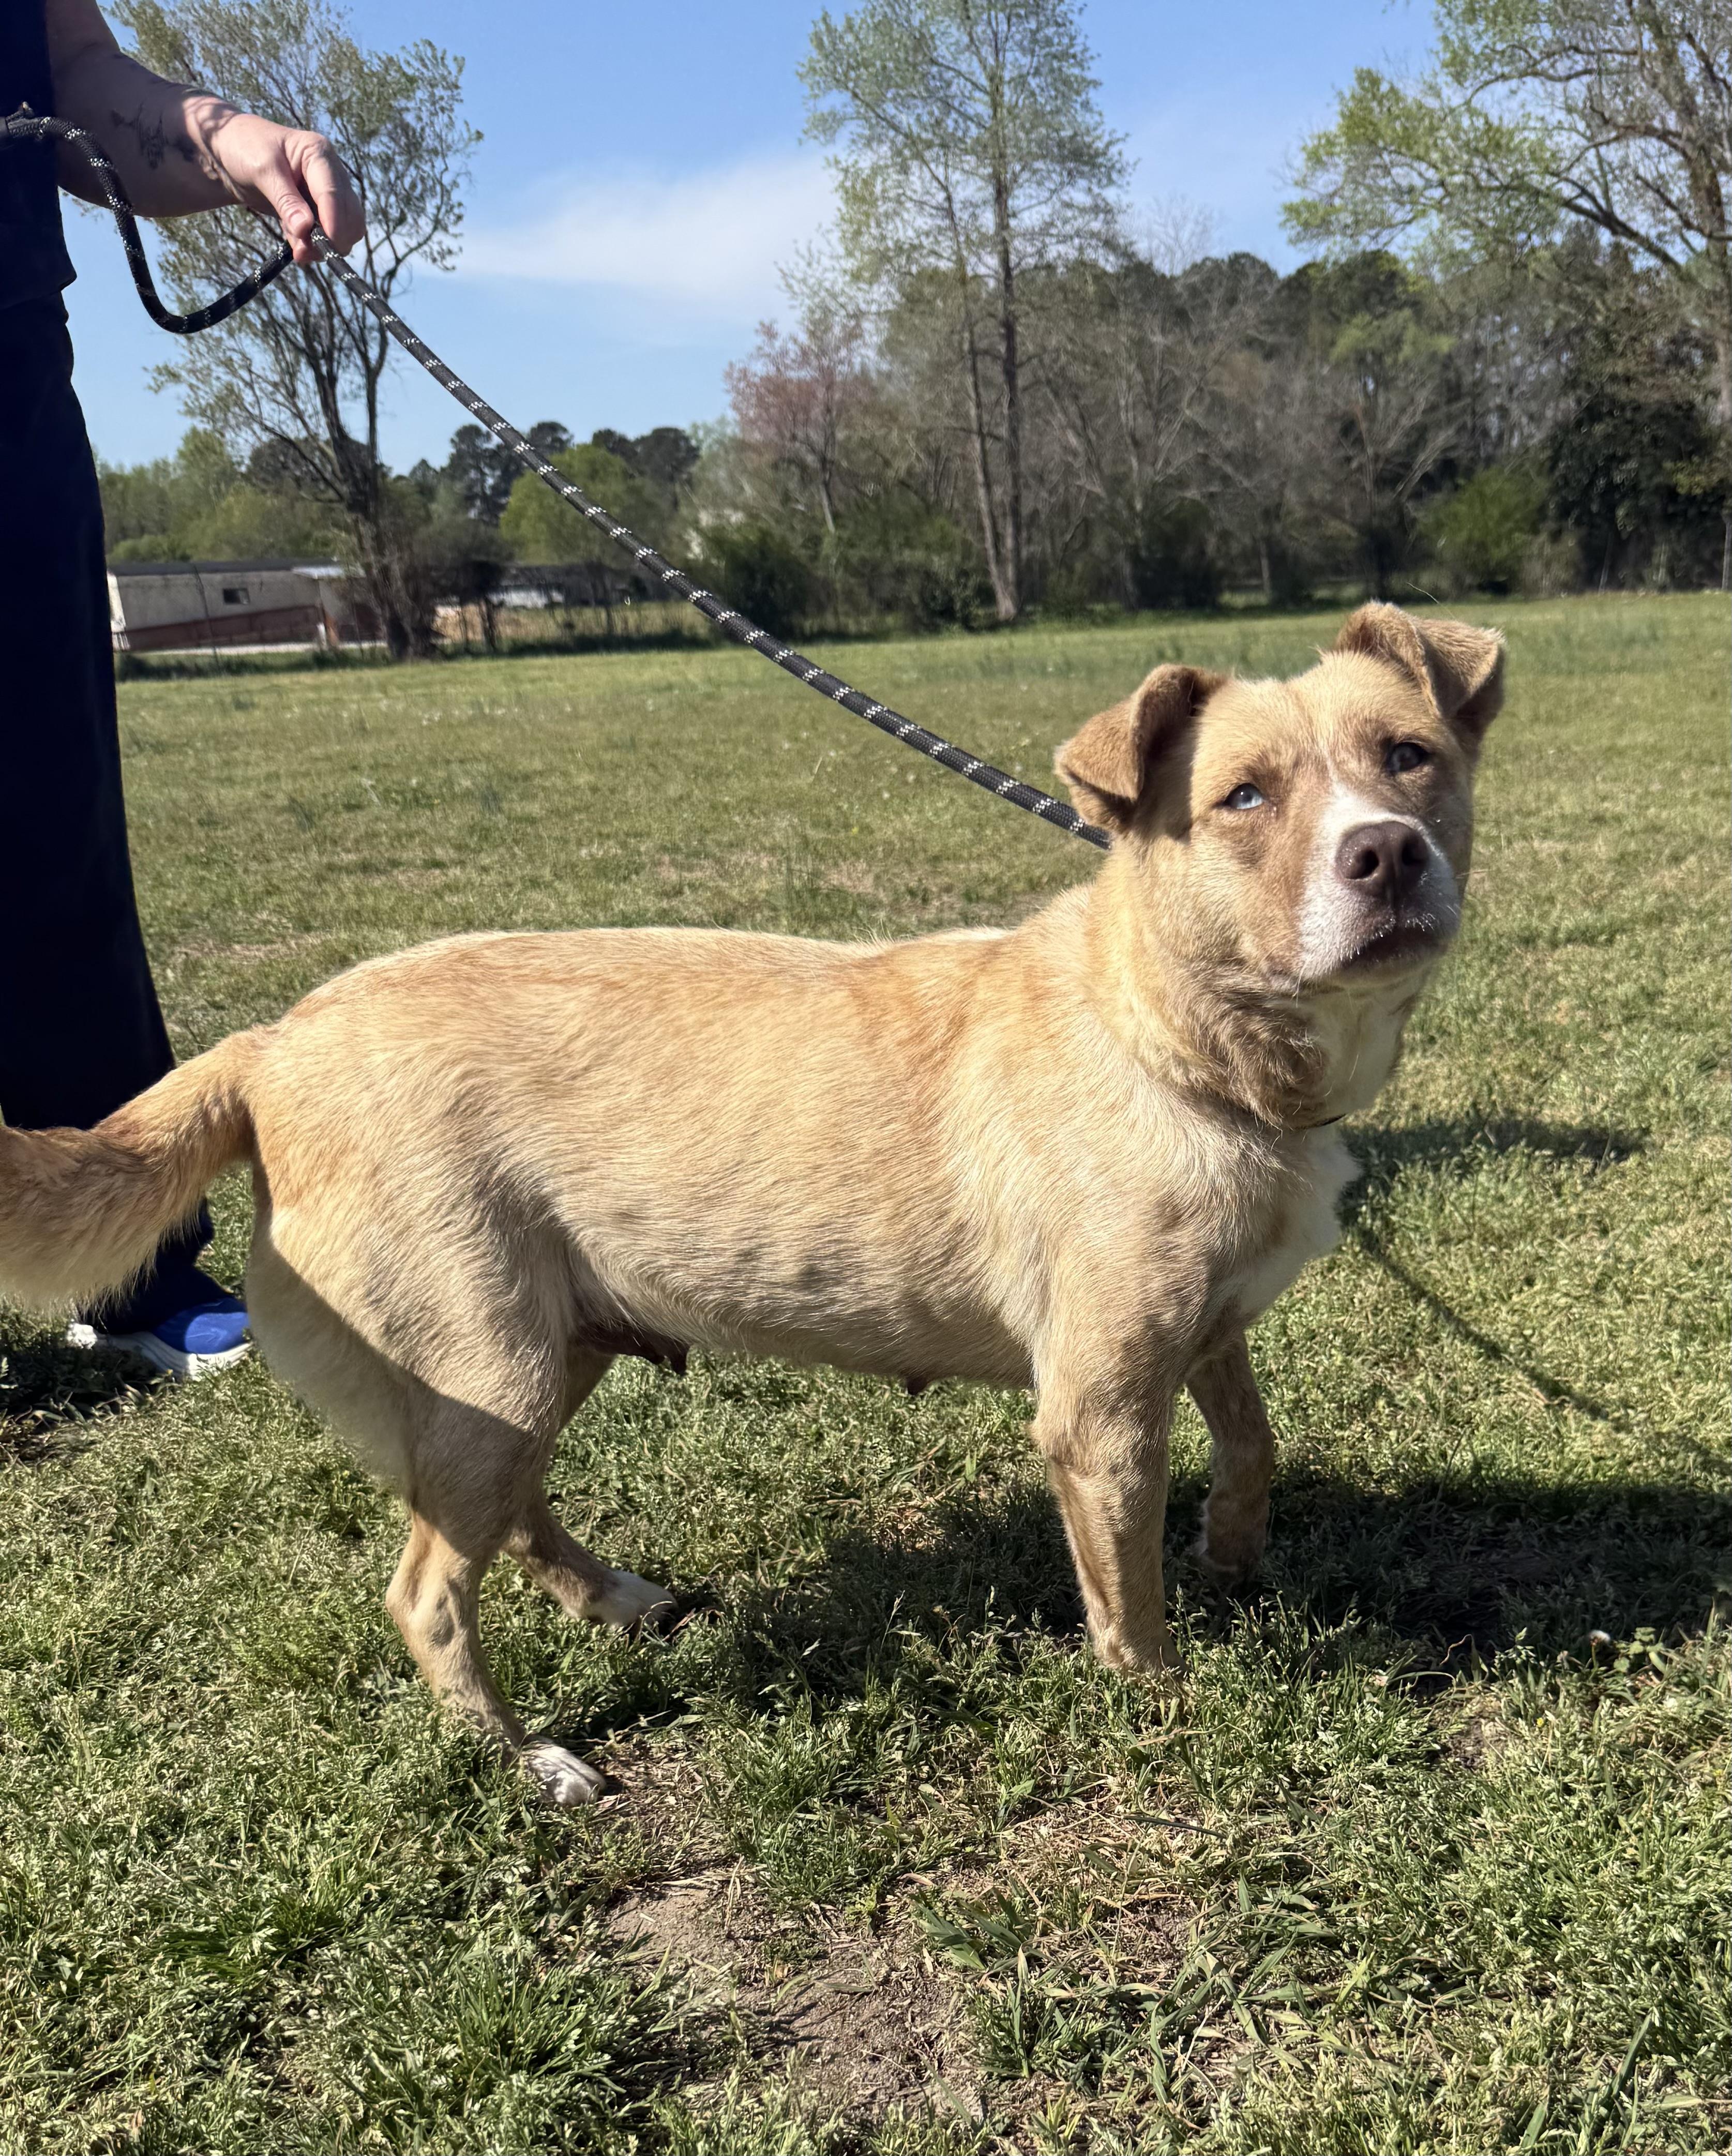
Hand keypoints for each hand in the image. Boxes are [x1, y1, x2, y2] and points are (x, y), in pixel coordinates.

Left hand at [201, 108, 363, 263]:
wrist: (232, 151)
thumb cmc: (245, 148)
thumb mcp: (262, 171)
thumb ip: (285, 200)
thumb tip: (306, 229)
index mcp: (318, 153)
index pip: (334, 193)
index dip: (333, 223)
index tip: (325, 248)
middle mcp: (330, 172)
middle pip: (350, 215)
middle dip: (332, 239)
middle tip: (303, 254)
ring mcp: (328, 193)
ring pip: (344, 229)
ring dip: (324, 246)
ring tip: (296, 249)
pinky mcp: (320, 210)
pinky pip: (329, 235)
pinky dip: (314, 245)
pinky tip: (295, 241)